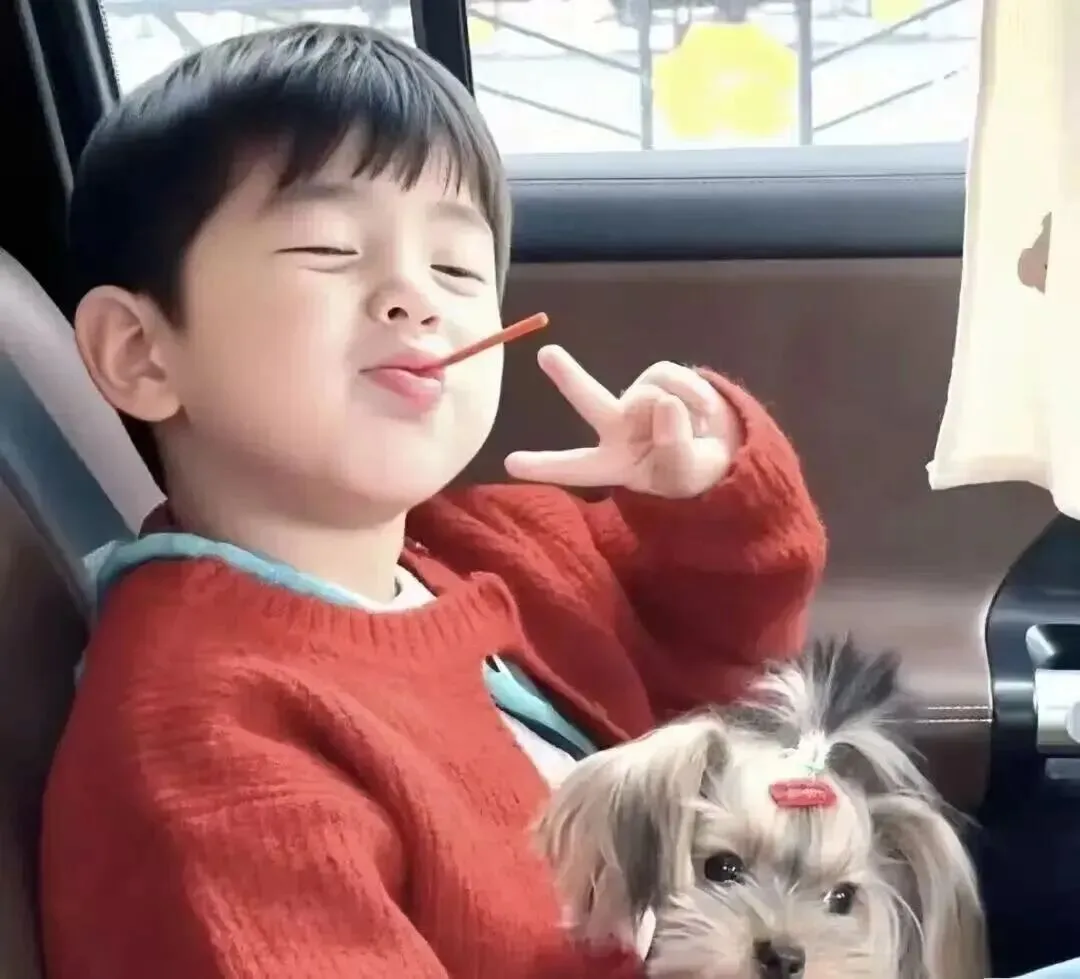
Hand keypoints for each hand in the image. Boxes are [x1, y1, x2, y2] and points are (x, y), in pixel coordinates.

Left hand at [504, 346, 740, 497]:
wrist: (723, 451)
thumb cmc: (691, 472)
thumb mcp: (683, 474)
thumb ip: (676, 448)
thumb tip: (665, 403)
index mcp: (613, 464)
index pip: (576, 467)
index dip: (545, 466)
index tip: (509, 463)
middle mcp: (617, 429)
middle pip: (590, 400)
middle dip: (570, 377)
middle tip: (545, 354)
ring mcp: (636, 400)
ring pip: (650, 393)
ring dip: (681, 407)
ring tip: (698, 428)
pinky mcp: (657, 378)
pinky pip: (671, 377)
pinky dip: (693, 393)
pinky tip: (705, 411)